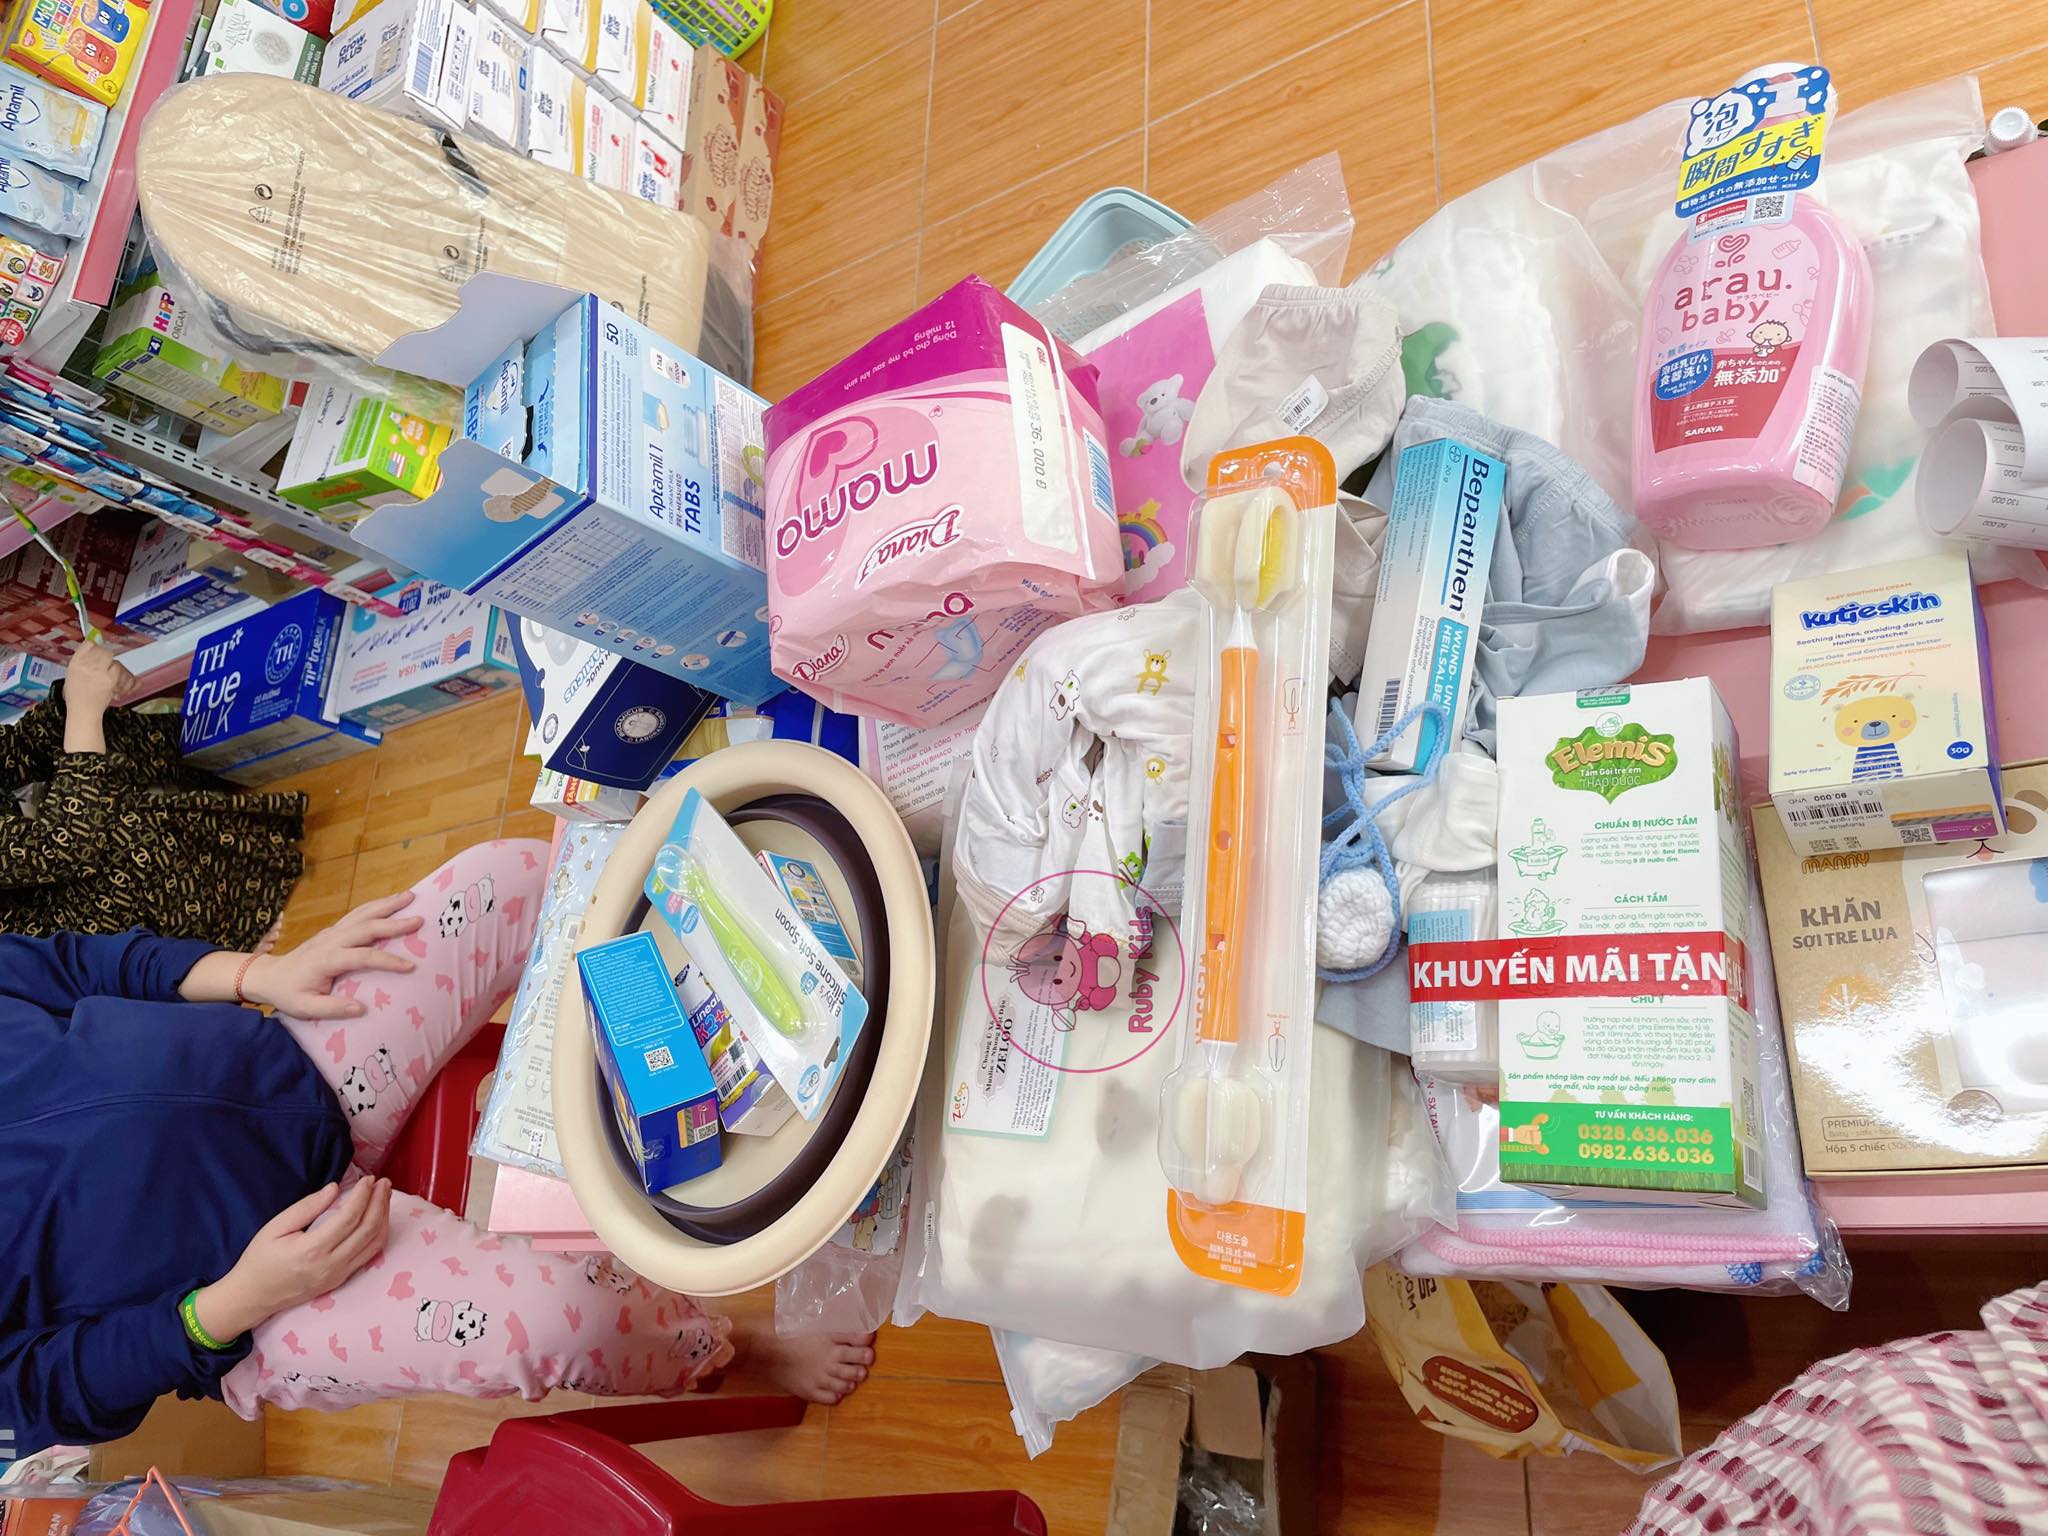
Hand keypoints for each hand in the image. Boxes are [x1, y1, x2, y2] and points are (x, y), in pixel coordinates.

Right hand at [63, 641, 131, 714]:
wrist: (83, 712)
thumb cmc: (78, 696)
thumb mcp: (74, 674)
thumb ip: (85, 661)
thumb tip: (96, 647)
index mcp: (76, 663)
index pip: (89, 644)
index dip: (97, 647)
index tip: (100, 651)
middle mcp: (87, 665)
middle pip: (105, 651)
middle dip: (110, 661)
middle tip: (109, 669)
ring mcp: (99, 672)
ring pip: (117, 664)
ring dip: (120, 674)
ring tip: (114, 684)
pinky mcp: (111, 681)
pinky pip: (124, 673)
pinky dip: (127, 682)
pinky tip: (120, 690)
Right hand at [191, 1178, 393, 1341]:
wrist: (253, 1296)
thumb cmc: (260, 1259)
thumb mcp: (275, 1227)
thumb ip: (306, 1207)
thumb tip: (335, 1189)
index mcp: (312, 1250)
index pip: (349, 1218)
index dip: (363, 1195)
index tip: (369, 1178)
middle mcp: (331, 1264)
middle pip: (368, 1229)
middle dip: (380, 1202)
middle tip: (384, 1182)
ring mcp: (339, 1275)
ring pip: (374, 1243)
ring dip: (384, 1217)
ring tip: (384, 1196)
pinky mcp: (341, 1280)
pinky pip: (369, 1255)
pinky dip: (379, 1234)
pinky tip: (378, 1218)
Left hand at [243, 891, 421, 1019]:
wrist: (269, 975)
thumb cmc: (288, 993)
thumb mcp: (305, 1007)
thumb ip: (332, 1008)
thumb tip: (361, 1009)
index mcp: (326, 959)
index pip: (362, 957)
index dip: (387, 961)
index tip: (410, 966)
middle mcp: (331, 940)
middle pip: (366, 926)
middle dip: (394, 922)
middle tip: (419, 919)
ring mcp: (332, 932)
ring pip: (362, 913)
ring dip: (387, 904)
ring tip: (410, 896)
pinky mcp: (333, 930)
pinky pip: (357, 914)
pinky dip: (376, 905)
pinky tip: (391, 902)